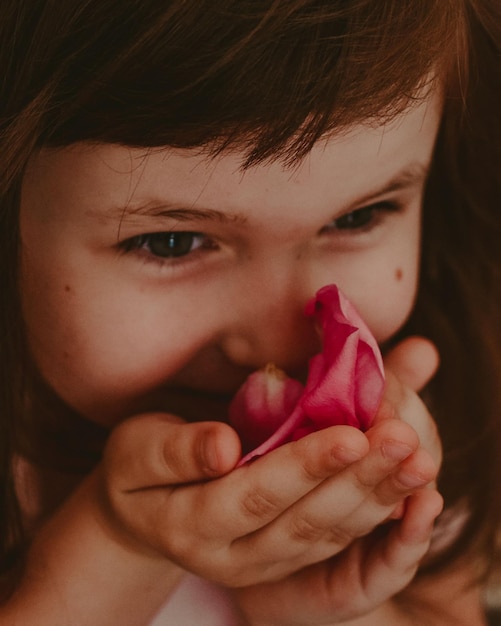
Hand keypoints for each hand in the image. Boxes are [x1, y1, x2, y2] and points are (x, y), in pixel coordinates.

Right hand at [96, 340, 438, 594]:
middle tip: (404, 440)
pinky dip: (372, 516)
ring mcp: (260, 567)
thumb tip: (224, 446)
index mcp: (188, 524)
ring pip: (327, 538)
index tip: (351, 433)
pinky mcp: (283, 561)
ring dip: (376, 500)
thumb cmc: (137, 469)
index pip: (255, 495)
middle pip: (303, 524)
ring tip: (417, 461)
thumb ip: (176, 450)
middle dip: (358, 483)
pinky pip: (333, 545)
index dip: (304, 466)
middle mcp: (230, 558)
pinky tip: (402, 487)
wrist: (142, 513)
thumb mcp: (136, 449)